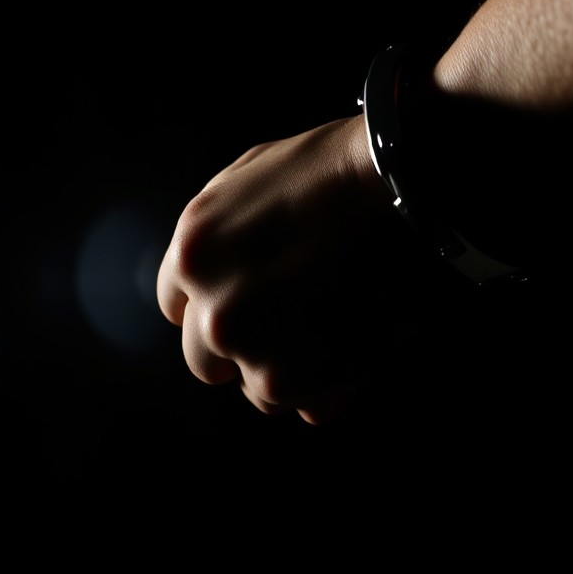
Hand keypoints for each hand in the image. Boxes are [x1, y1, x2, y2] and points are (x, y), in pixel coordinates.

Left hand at [156, 115, 389, 423]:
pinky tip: (362, 349)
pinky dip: (336, 388)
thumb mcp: (248, 176)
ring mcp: (254, 350)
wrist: (395, 182)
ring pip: (262, 390)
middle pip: (207, 362)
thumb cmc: (334, 166)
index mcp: (193, 255)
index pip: (177, 309)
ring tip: (341, 330)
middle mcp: (212, 309)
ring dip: (295, 372)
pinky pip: (311, 407)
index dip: (217, 306)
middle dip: (246, 349)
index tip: (252, 302)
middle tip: (298, 323)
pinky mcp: (298, 379)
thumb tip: (219, 271)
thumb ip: (222, 231)